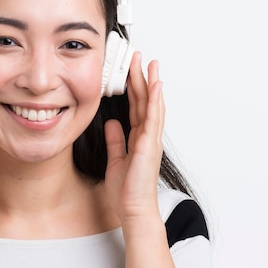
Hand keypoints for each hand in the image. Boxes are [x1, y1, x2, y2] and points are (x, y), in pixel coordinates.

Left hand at [104, 51, 164, 220]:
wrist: (133, 209)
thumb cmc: (126, 191)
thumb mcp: (116, 160)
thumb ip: (116, 141)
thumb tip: (112, 124)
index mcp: (139, 139)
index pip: (137, 107)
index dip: (135, 88)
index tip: (131, 71)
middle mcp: (148, 136)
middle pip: (146, 101)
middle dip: (143, 78)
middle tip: (140, 58)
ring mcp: (151, 140)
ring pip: (152, 105)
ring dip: (151, 83)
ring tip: (150, 63)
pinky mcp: (150, 146)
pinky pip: (153, 119)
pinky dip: (155, 101)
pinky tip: (155, 85)